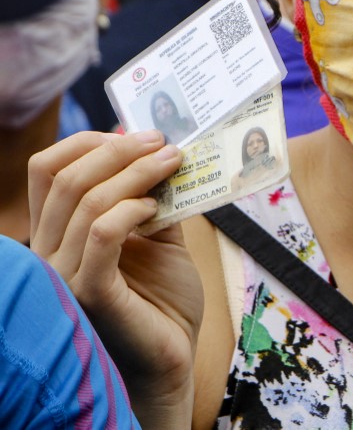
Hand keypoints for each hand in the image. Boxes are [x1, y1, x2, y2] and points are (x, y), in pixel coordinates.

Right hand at [28, 131, 201, 429]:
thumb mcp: (158, 233)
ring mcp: (63, 273)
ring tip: (173, 164)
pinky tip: (157, 208)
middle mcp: (48, 250)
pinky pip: (101, 234)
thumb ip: (152, 194)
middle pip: (65, 176)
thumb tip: (159, 146)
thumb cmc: (162, 296)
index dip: (88, 141)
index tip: (139, 133)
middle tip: (162, 141)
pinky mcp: (90, 292)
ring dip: (136, 172)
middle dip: (118, 149)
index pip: (46, 169)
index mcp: (57, 231)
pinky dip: (132, 209)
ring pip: (86, 200)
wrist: (173, 353)